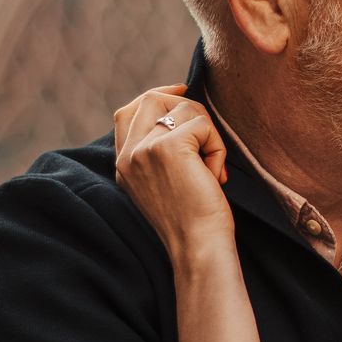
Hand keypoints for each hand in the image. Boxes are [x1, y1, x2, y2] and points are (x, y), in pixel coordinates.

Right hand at [115, 85, 233, 260]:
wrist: (197, 247)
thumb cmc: (192, 221)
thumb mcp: (163, 184)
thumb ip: (159, 153)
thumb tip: (182, 111)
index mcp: (123, 164)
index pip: (128, 112)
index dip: (158, 96)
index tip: (181, 93)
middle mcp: (128, 155)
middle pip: (152, 99)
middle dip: (188, 108)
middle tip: (207, 136)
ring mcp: (144, 149)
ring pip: (184, 108)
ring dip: (209, 134)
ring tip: (211, 169)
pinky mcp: (168, 147)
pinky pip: (203, 125)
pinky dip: (217, 147)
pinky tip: (214, 176)